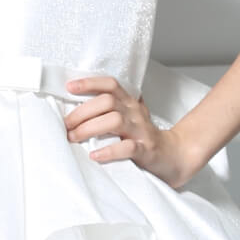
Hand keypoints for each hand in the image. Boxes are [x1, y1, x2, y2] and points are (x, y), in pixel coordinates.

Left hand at [63, 75, 200, 189]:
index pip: (110, 85)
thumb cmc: (142, 136)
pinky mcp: (145, 150)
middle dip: (82, 112)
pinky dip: (109, 151)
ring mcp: (141, 131)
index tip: (69, 87)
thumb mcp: (128, 117)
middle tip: (66, 125)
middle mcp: (134, 113)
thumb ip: (107, 110)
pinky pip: (127, 147)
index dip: (90, 83)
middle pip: (107, 102)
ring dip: (90, 129)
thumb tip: (73, 108)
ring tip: (74, 138)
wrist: (173, 155)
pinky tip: (95, 154)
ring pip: (115, 121)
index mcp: (129, 103)